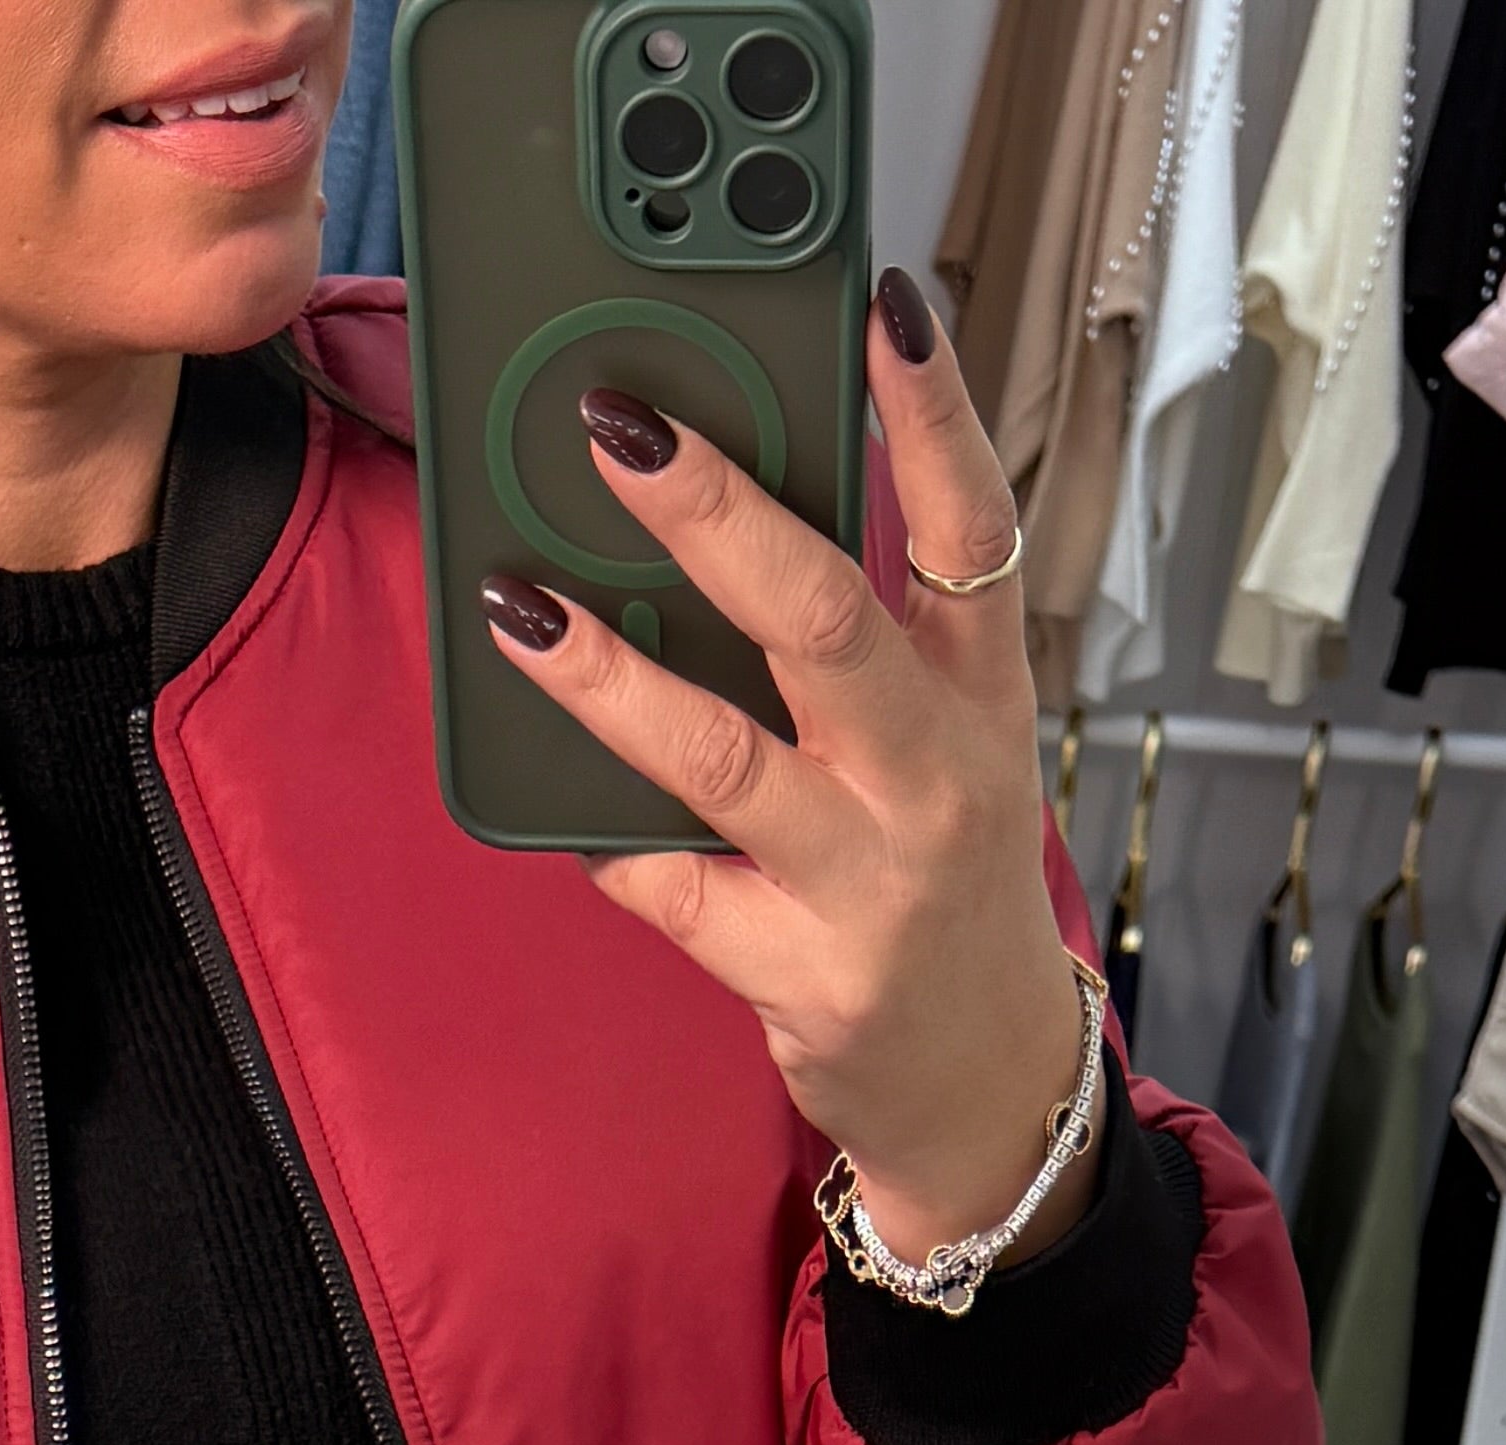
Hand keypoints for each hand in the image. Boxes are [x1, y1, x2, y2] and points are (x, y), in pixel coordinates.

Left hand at [481, 269, 1094, 1268]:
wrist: (985, 1084)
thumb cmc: (941, 882)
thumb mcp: (945, 745)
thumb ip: (866, 644)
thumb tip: (719, 513)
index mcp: (980, 695)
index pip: (971, 527)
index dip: (934, 409)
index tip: (885, 300)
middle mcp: (934, 777)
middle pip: (824, 617)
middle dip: (716, 510)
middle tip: (617, 426)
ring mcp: (868, 882)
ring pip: (723, 757)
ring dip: (608, 674)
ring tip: (520, 603)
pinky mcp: (802, 974)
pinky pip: (671, 887)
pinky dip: (604, 836)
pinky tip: (550, 800)